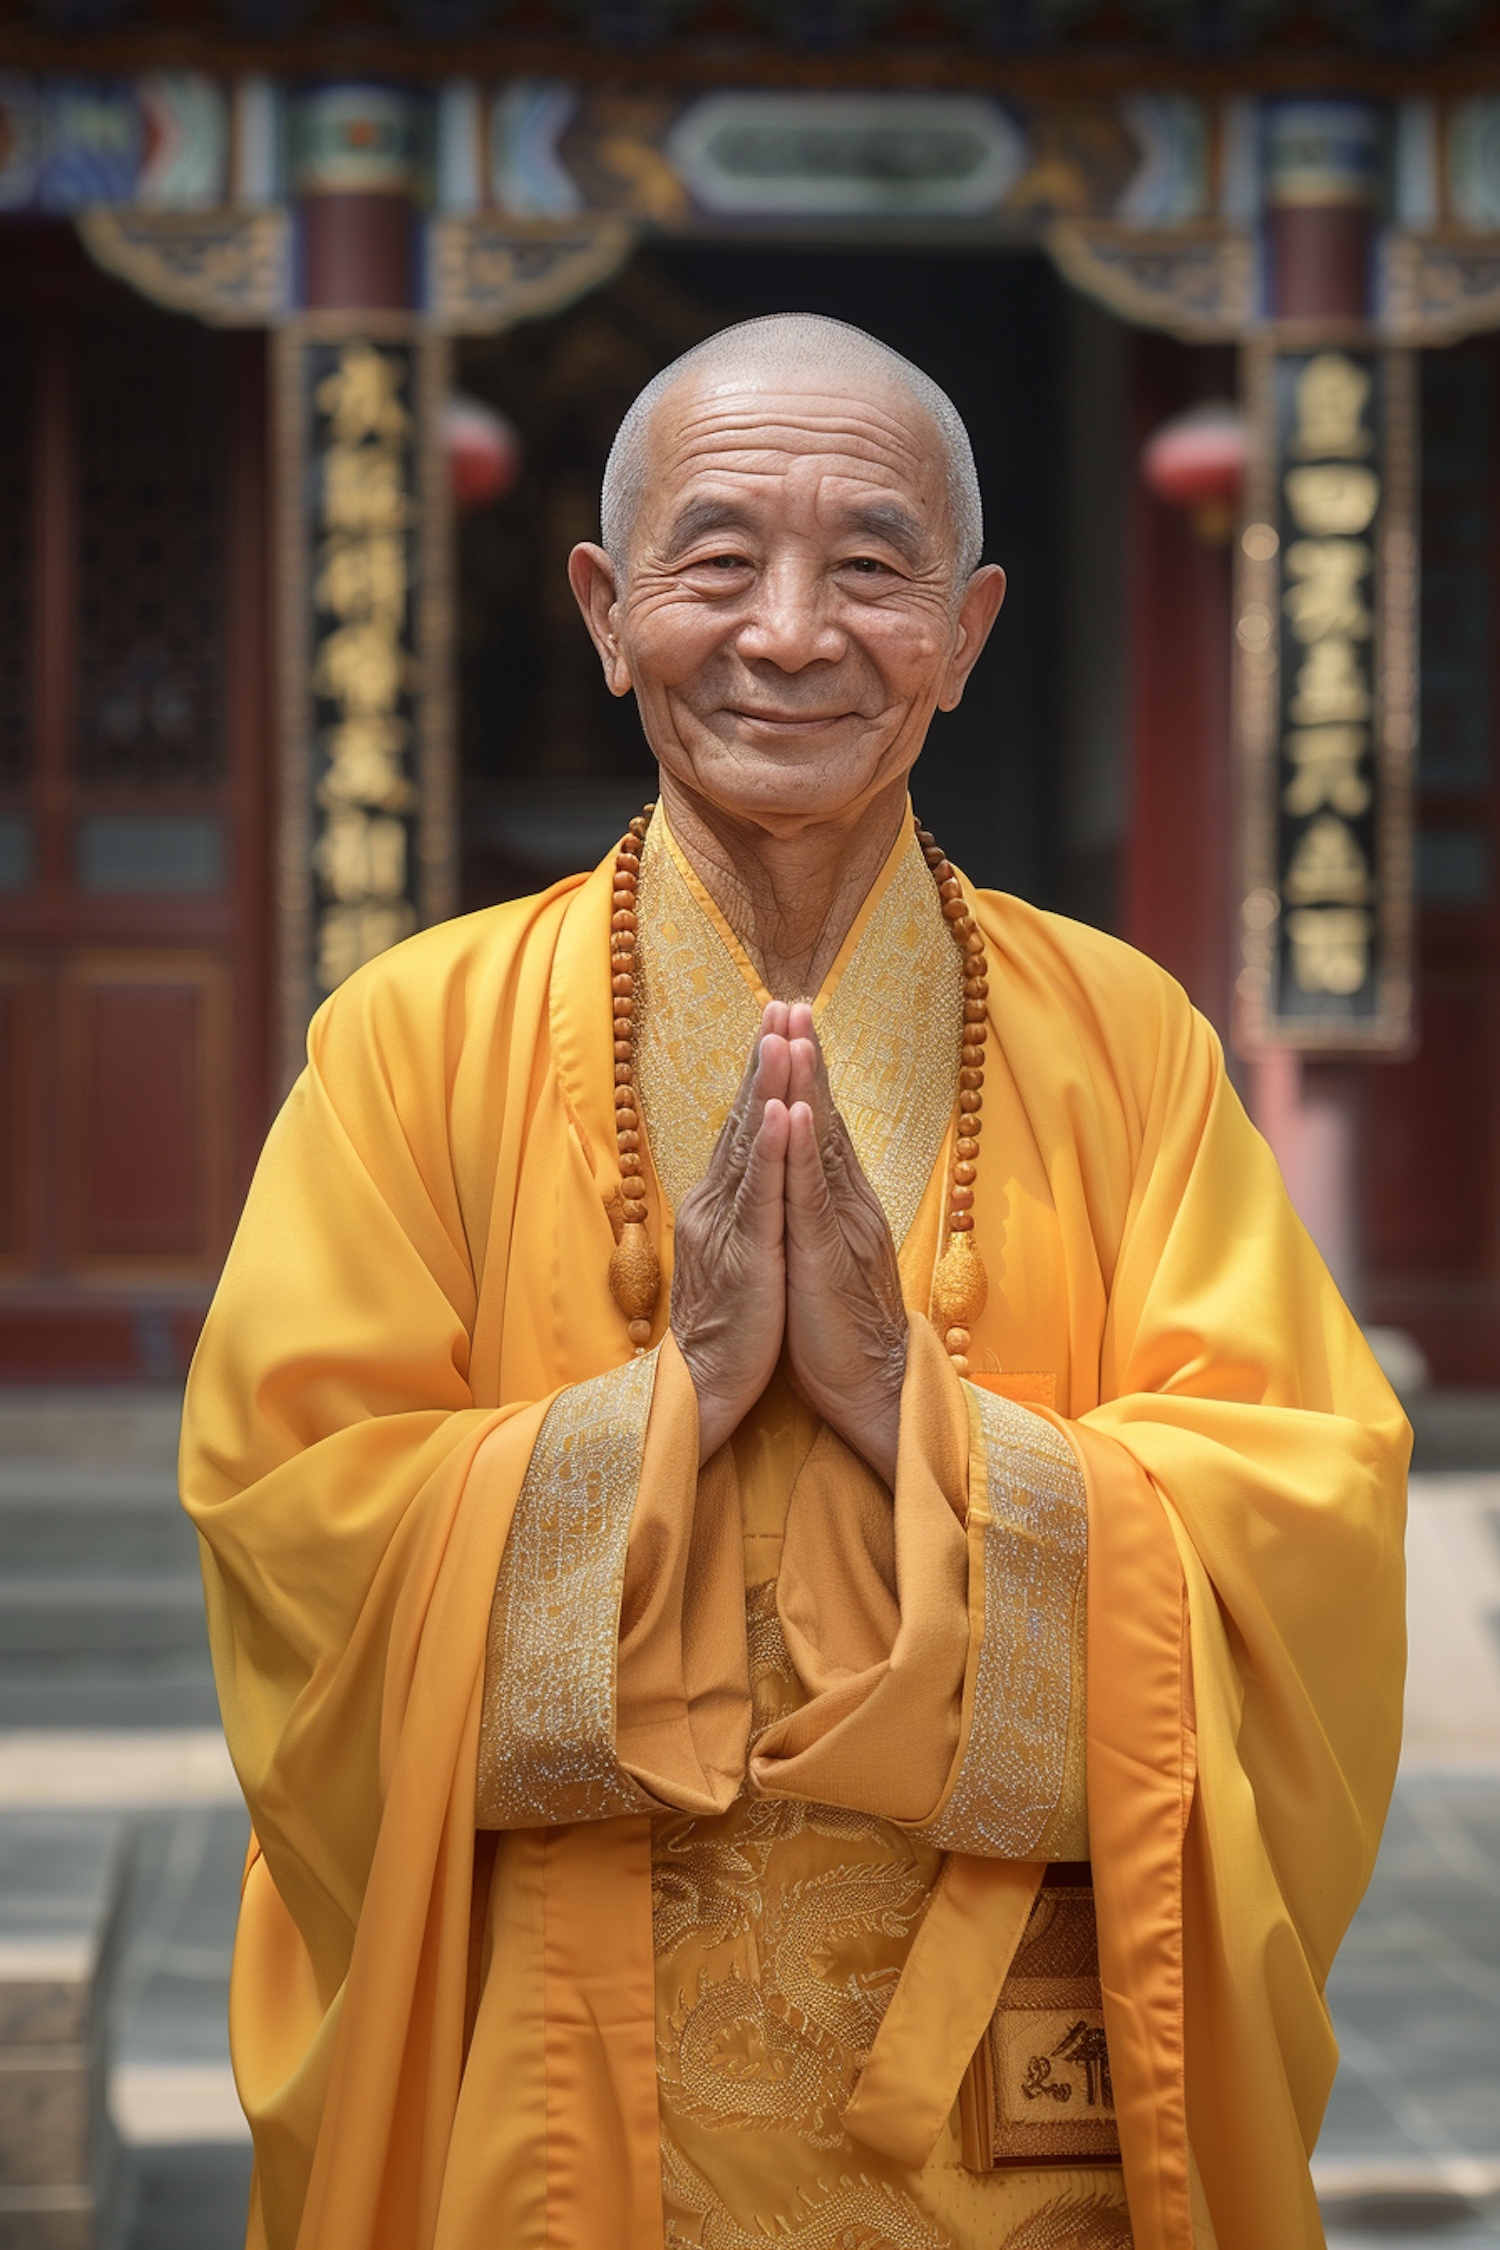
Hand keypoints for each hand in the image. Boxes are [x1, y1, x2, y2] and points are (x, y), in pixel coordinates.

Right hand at [670, 1004, 791, 1462]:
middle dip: (765, 1059)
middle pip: (743, 1119)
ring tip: (783, 1034)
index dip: (761, 1075)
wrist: (706, 1391)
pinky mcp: (747, 1254)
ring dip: (768, 1085)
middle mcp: (716, 1204)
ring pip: (750, 1143)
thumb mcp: (739, 1256)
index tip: (779, 1025)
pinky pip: (760, 1193)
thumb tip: (751, 1175)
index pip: (743, 1128)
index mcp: (719, 1204)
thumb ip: (744, 1210)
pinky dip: (769, 1149)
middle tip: (782, 1004)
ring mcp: (729, 1226)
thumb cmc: (730, 1330)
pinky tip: (778, 1110)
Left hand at [782, 1005, 907, 1486]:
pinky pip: (812, 1195)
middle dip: (806, 1059)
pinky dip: (801, 1150)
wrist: (874, 1390)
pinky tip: (792, 1112)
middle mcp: (848, 1205)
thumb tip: (798, 1181)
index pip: (820, 1129)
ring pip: (821, 1144)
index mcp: (841, 1206)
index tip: (788, 1025)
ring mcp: (841, 1227)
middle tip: (790, 1003)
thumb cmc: (840, 1332)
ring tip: (791, 1033)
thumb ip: (814, 1216)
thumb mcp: (822, 1259)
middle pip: (824, 1119)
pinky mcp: (828, 1256)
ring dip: (805, 1085)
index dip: (805, 1076)